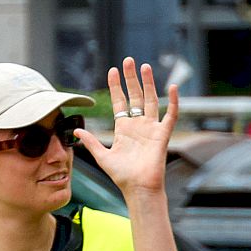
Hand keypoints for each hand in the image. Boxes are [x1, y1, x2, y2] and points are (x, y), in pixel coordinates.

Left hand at [74, 58, 177, 195]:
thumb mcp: (102, 156)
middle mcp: (138, 125)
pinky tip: (173, 87)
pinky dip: (174, 101)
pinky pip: (170, 115)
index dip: (116, 86)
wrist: (138, 188)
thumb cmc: (122, 176)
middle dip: (131, 78)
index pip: (120, 102)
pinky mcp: (162, 135)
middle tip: (128, 61)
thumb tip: (76, 130)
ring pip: (150, 100)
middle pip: (134, 96)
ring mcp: (151, 128)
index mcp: (124, 129)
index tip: (113, 70)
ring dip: (148, 84)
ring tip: (145, 67)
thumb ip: (91, 142)